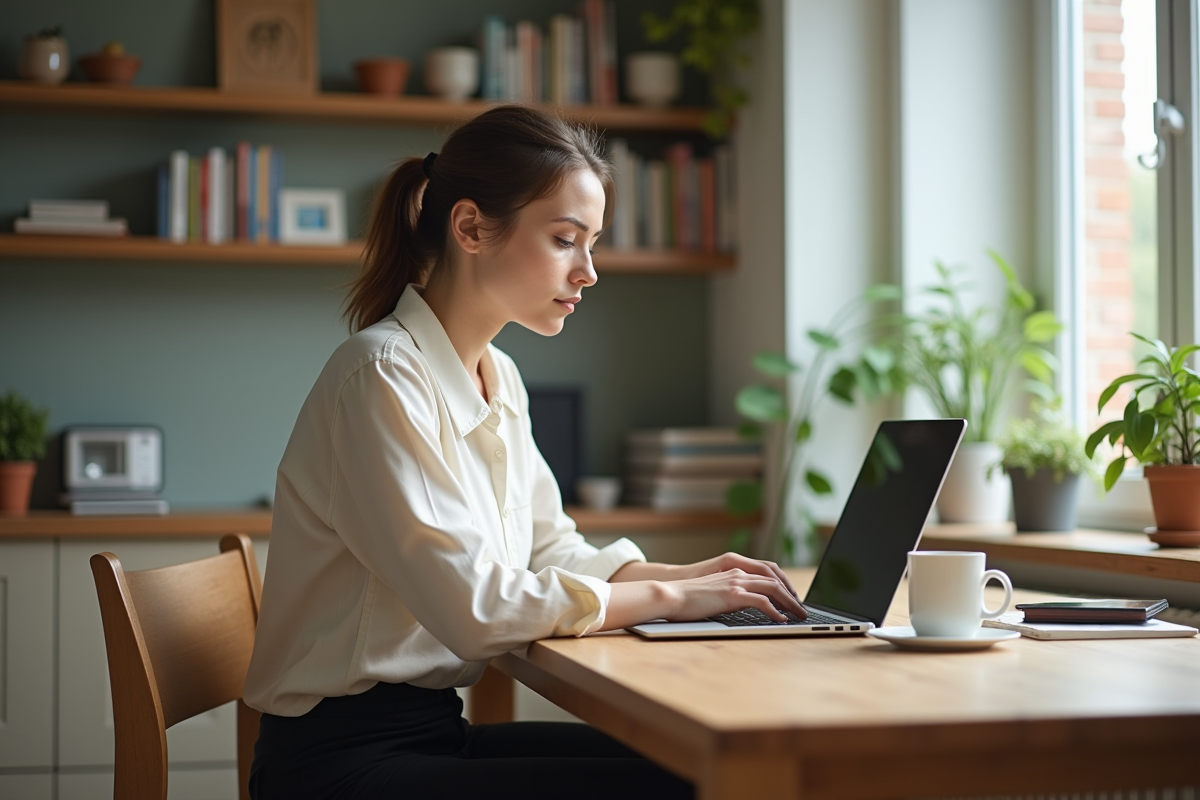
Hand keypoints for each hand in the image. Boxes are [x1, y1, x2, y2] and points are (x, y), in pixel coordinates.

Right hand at [661, 568, 805, 622]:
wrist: (671, 595)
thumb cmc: (688, 598)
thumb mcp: (714, 593)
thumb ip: (730, 595)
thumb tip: (743, 605)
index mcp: (734, 571)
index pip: (768, 573)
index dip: (784, 584)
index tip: (793, 598)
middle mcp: (738, 573)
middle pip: (775, 580)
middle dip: (792, 595)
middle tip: (803, 609)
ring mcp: (736, 583)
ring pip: (773, 589)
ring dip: (790, 603)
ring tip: (799, 616)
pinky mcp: (733, 595)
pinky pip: (762, 602)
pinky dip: (775, 611)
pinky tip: (781, 620)